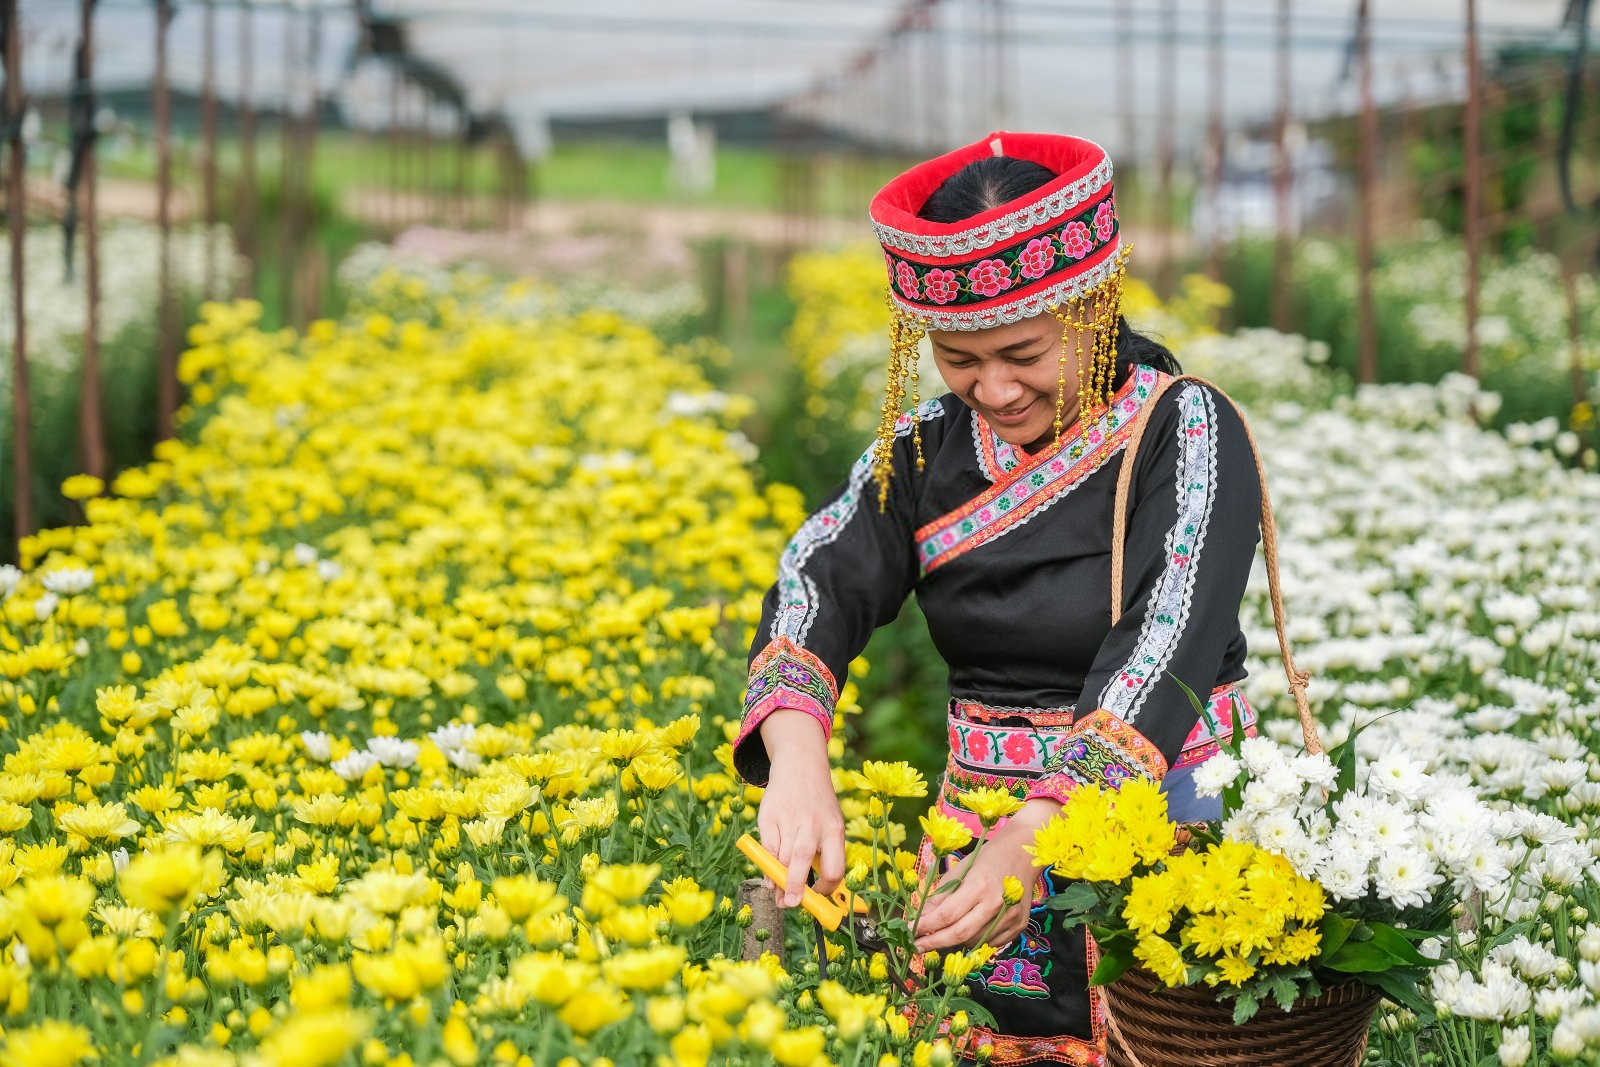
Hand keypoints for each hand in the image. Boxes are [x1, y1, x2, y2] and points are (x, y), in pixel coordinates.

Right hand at [755, 709, 845, 908]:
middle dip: (795, 886)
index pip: (834, 868)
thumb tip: (813, 893)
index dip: (825, 888)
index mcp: (834, 830)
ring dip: (778, 880)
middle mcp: (812, 824)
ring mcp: (789, 819)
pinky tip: (768, 876)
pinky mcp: (769, 815)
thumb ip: (824, 855)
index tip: (817, 897)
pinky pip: (767, 846)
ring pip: (781, 856)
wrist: (800, 766)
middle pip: (802, 860)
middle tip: (790, 905)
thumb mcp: (831, 825)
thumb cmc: (818, 806)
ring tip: (777, 896)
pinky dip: (766, 863)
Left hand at [911, 800, 1059, 951]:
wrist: (1025, 850)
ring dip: (953, 942)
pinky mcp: (1020, 925)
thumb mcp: (961, 869)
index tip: (909, 931)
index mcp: (979, 885)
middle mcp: (996, 903)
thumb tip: (922, 916)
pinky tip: (966, 932)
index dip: (925, 926)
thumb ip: (942, 894)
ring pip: (974, 941)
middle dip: (934, 942)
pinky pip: (990, 942)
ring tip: (940, 935)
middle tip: (916, 946)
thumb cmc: (989, 856)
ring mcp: (1011, 917)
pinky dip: (974, 941)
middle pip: (960, 933)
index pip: (946, 914)